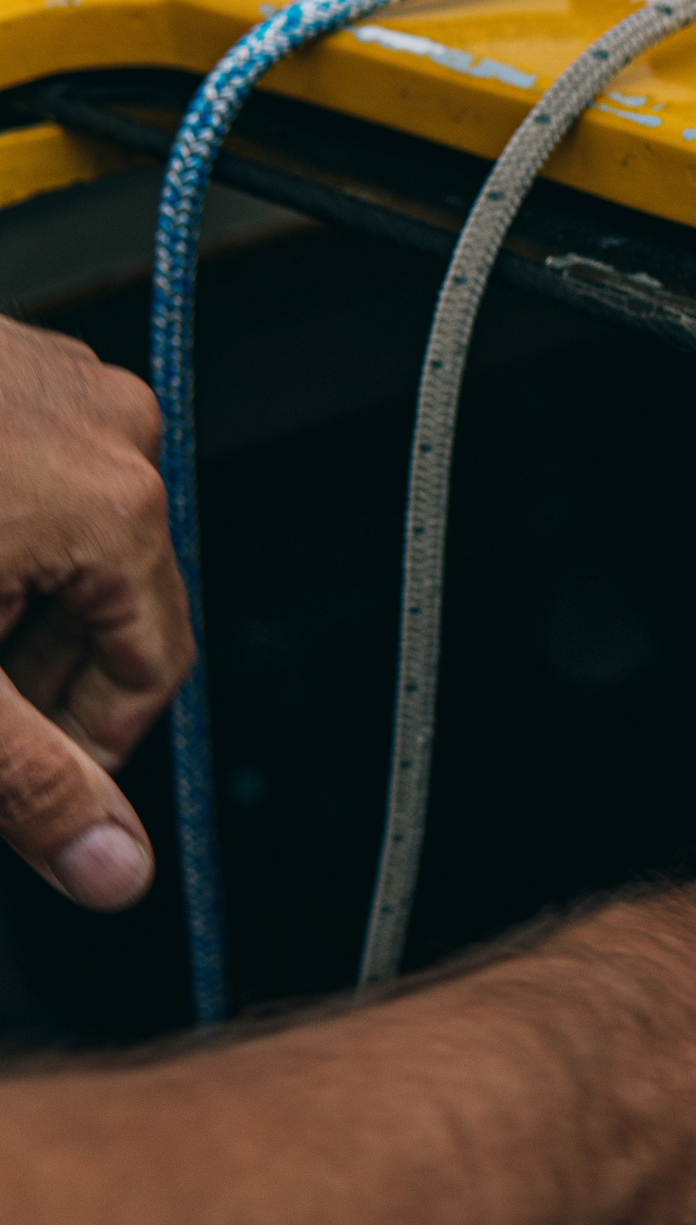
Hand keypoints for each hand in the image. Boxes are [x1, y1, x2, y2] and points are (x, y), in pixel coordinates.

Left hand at [0, 316, 188, 909]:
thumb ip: (31, 783)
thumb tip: (116, 869)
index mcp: (117, 510)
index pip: (152, 666)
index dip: (84, 745)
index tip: (21, 774)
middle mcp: (112, 430)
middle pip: (108, 598)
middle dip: (26, 666)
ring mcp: (57, 379)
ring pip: (65, 536)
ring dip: (4, 598)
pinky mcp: (4, 355)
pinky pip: (28, 467)